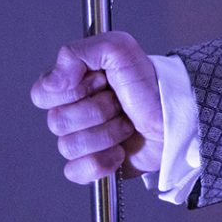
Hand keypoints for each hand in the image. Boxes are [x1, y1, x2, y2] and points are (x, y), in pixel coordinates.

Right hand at [29, 32, 164, 183]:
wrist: (179, 117)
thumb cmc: (152, 84)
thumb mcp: (120, 49)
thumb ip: (79, 52)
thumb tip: (53, 81)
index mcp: (72, 85)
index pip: (43, 94)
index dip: (71, 90)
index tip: (100, 82)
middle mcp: (74, 111)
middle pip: (57, 121)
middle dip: (98, 111)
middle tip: (121, 104)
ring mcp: (83, 139)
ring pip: (68, 146)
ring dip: (106, 134)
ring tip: (127, 125)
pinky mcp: (93, 163)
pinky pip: (75, 171)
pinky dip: (101, 162)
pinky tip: (120, 151)